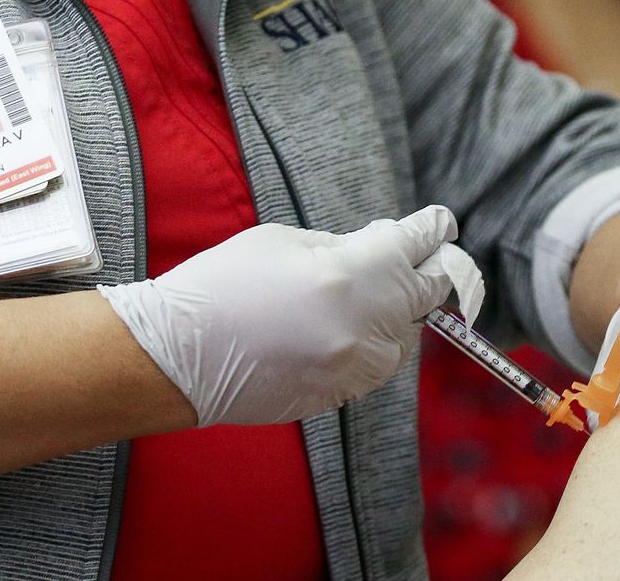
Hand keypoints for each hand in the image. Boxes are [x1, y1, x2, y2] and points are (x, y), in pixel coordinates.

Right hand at [100, 205, 463, 425]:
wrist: (178, 355)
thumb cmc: (222, 284)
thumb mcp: (285, 241)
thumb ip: (342, 246)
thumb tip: (380, 248)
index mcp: (353, 272)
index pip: (417, 245)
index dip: (433, 231)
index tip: (442, 225)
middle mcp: (366, 322)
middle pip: (427, 292)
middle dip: (430, 271)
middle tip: (433, 259)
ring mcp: (355, 364)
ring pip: (404, 337)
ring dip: (396, 315)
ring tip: (368, 299)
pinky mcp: (341, 394)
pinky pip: (375, 366)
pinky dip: (369, 346)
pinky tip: (342, 332)